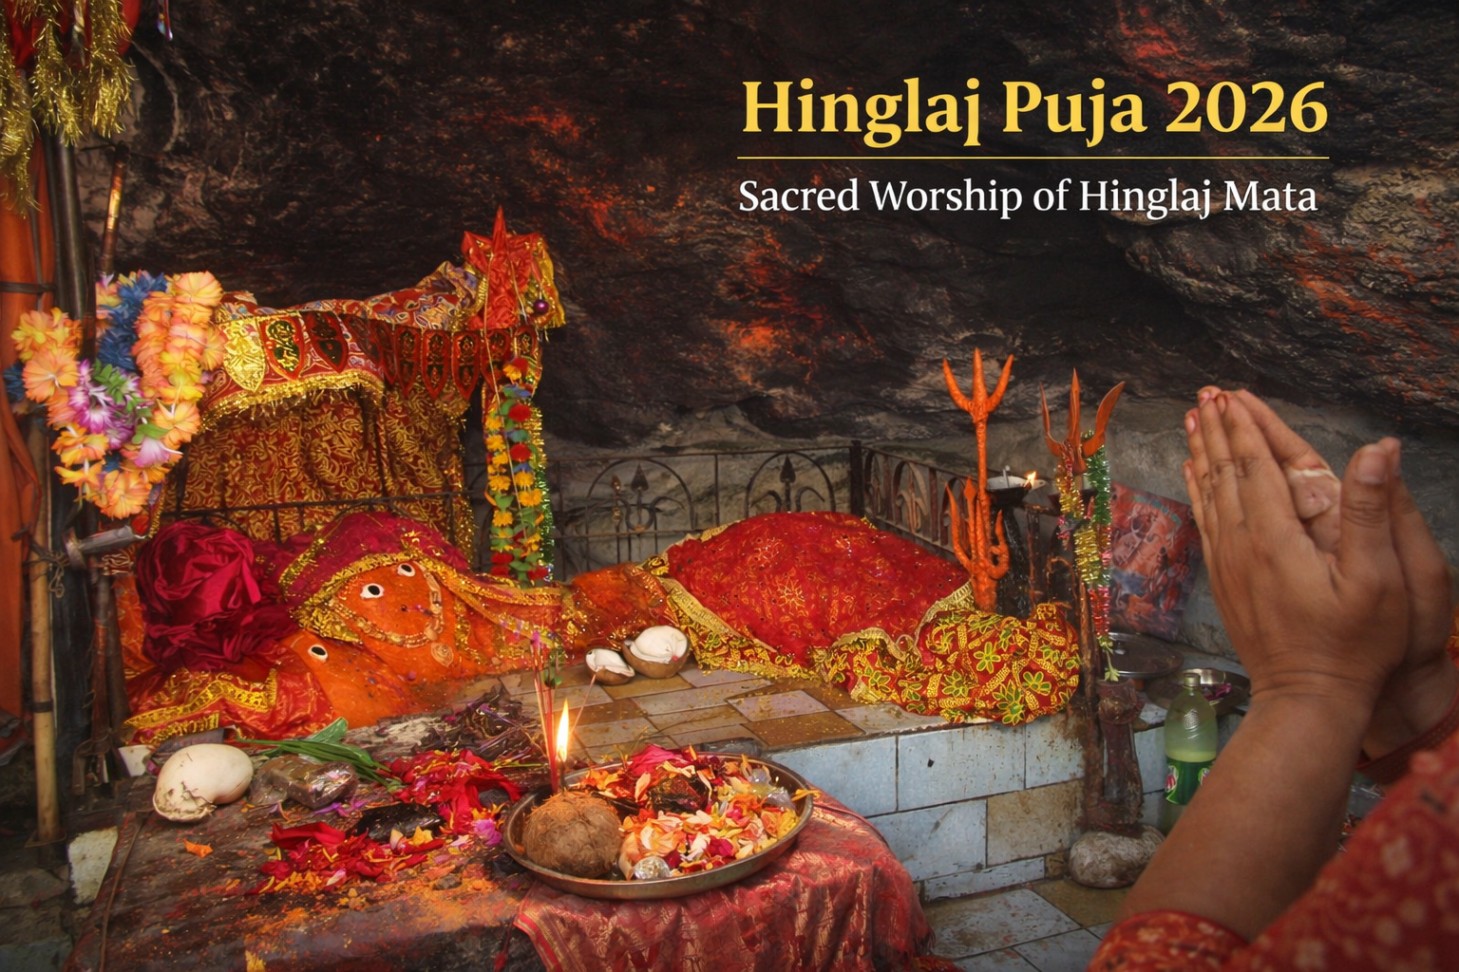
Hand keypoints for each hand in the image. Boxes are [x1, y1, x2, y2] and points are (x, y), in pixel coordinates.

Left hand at [1182, 392, 1409, 709]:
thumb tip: (1378, 448)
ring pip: (1208, 494)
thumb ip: (1370, 510)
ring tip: (1192, 421)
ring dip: (1201, 454)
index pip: (1255, 466)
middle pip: (1224, 473)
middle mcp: (1242, 544)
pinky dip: (1198, 491)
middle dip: (1215, 430)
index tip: (1231, 394)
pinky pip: (1205, 522)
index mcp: (1276, 535)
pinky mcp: (1225, 582)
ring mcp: (1228, 564)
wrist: (1307, 698)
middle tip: (1204, 394)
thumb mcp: (1379, 579)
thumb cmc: (1354, 644)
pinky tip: (1193, 476)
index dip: (1244, 427)